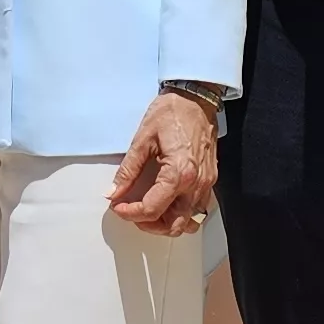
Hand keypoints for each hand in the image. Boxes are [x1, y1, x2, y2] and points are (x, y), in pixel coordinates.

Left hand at [108, 89, 218, 235]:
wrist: (196, 99)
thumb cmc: (172, 113)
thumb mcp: (142, 139)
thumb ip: (128, 170)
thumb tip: (114, 192)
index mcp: (178, 174)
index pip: (152, 209)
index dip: (130, 213)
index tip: (117, 206)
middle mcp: (196, 184)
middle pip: (174, 225)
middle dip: (149, 224)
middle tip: (131, 211)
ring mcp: (206, 183)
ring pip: (189, 221)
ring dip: (167, 222)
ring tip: (148, 210)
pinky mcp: (210, 179)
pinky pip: (198, 208)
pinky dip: (181, 213)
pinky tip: (166, 201)